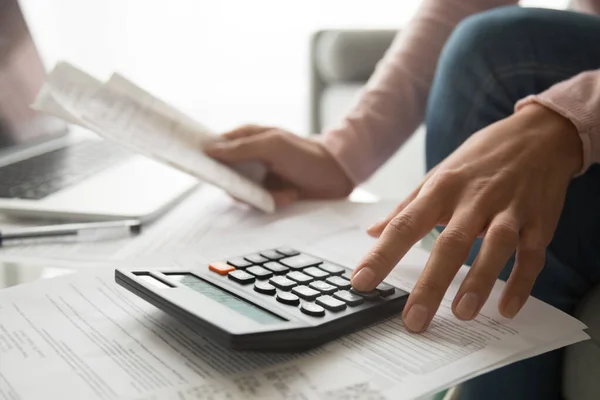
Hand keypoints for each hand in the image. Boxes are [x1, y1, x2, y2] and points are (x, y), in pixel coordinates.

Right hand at [205, 125, 353, 206]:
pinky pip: (257, 202)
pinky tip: (290, 195)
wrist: (336, 175)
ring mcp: (258, 176)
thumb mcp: (272, 146)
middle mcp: (249, 157)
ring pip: (241, 193)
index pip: (216, 145)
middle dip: (240, 186)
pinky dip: (273, 201)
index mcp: (248, 137)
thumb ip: (240, 148)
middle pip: (225, 174)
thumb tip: (210, 150)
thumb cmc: (305, 154)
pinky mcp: (268, 192)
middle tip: (257, 189)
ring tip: (284, 191)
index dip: (205, 155)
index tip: (198, 166)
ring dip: (262, 195)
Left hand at [351, 104, 581, 331]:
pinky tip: (507, 308)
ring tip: (462, 313)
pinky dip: (522, 283)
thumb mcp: (438, 175)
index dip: (382, 254)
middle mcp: (474, 198)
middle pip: (450, 243)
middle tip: (414, 319)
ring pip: (496, 246)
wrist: (539, 134)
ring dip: (479, 281)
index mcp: (442, 188)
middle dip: (431, 284)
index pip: (405, 224)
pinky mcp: (539, 221)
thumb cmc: (480, 158)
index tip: (361, 281)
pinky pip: (531, 255)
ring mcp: (510, 209)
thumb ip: (406, 207)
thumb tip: (372, 231)